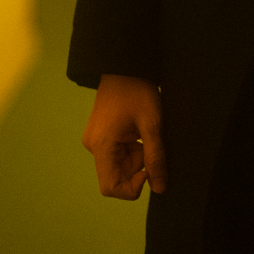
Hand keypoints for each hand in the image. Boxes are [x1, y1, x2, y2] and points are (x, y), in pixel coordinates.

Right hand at [83, 74, 166, 199]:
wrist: (125, 64)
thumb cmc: (138, 90)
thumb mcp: (152, 124)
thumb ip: (155, 158)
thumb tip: (159, 189)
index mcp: (101, 145)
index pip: (110, 187)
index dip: (132, 187)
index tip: (148, 168)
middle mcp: (93, 146)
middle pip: (116, 176)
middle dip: (136, 168)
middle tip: (149, 142)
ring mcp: (96, 140)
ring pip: (118, 165)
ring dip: (136, 156)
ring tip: (144, 132)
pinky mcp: (101, 134)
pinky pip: (116, 153)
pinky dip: (131, 148)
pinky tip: (138, 129)